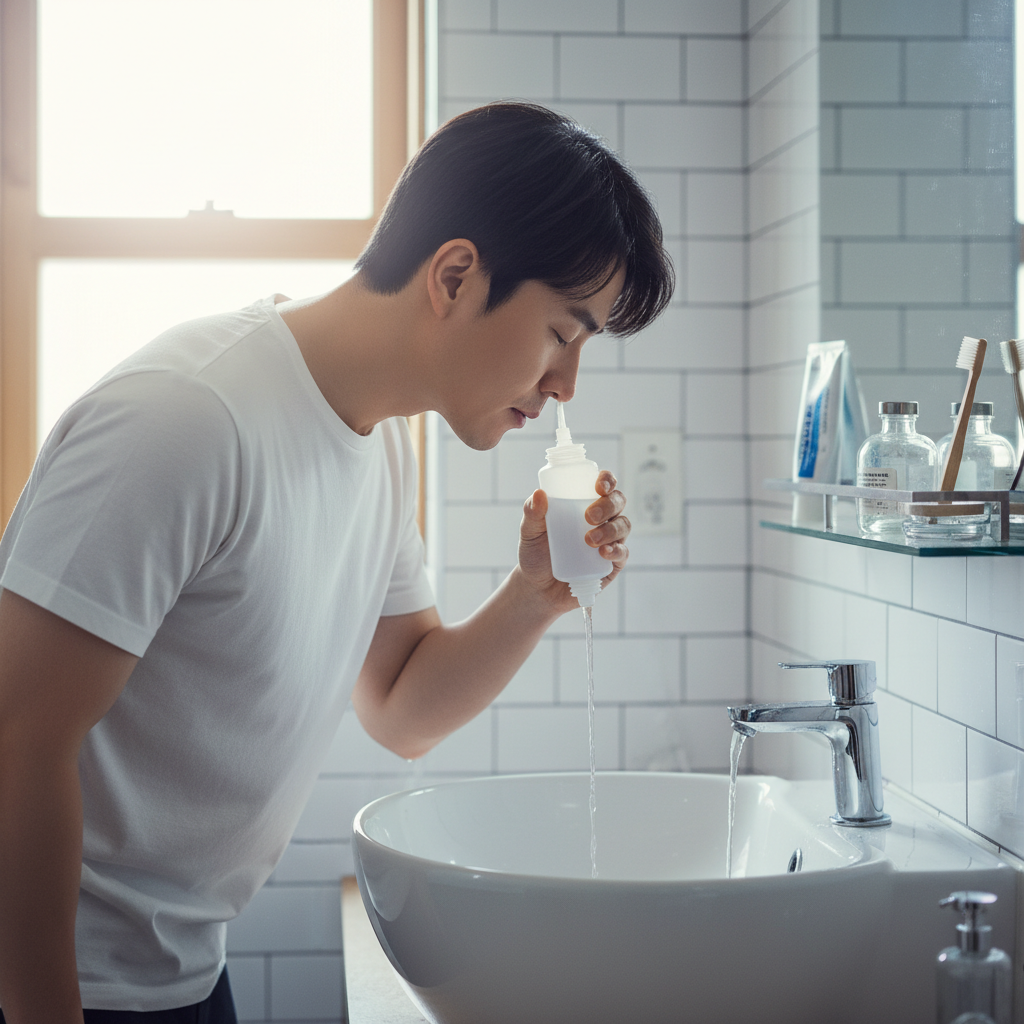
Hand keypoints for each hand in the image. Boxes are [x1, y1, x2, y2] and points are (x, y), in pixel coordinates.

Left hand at [516, 470, 629, 612]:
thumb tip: (539, 493)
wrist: (538, 588)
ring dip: (610, 529)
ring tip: (589, 540)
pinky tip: (603, 553)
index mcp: (583, 503)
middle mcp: (602, 518)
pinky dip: (616, 550)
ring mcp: (610, 539)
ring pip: (623, 525)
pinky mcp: (613, 562)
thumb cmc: (536, 553)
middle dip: (607, 505)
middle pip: (617, 502)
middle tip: (589, 516)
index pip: (603, 485)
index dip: (607, 480)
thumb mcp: (529, 532)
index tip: (599, 485)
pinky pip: (622, 552)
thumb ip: (532, 513)